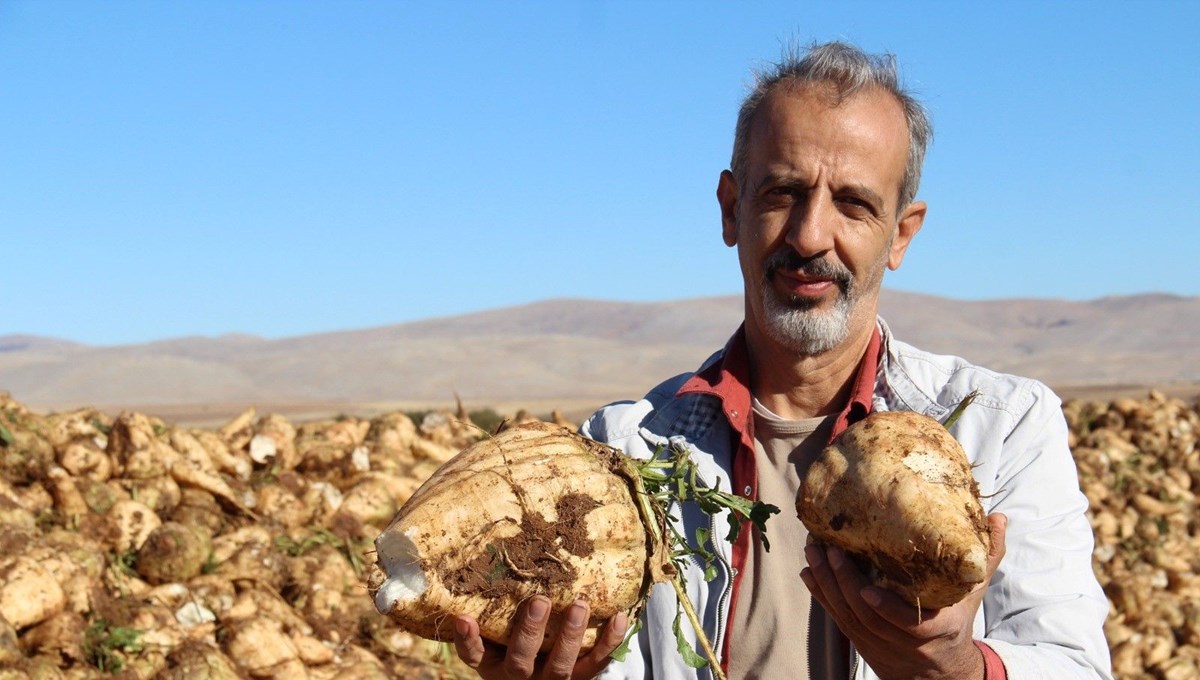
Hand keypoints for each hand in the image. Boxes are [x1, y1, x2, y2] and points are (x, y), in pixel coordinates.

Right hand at [452, 596, 628, 679]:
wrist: (542, 676)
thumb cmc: (515, 638)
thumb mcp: (497, 630)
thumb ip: (492, 602)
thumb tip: (480, 547)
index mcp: (494, 663)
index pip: (474, 654)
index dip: (468, 639)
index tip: (463, 617)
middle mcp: (520, 675)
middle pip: (521, 661)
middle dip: (530, 632)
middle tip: (540, 601)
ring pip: (561, 667)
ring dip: (571, 636)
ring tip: (579, 605)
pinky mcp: (580, 678)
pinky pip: (596, 664)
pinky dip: (609, 641)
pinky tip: (620, 617)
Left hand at [799, 513, 1007, 679]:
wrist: (939, 671)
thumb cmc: (957, 620)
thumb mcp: (974, 592)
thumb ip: (988, 557)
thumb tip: (1001, 518)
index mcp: (935, 629)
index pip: (908, 626)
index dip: (886, 610)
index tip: (867, 590)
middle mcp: (902, 642)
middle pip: (866, 616)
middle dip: (843, 583)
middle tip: (828, 549)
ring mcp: (878, 644)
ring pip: (847, 617)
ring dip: (826, 584)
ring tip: (813, 551)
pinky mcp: (861, 642)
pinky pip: (837, 619)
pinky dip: (821, 596)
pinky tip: (809, 572)